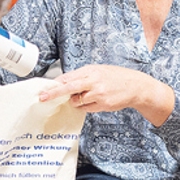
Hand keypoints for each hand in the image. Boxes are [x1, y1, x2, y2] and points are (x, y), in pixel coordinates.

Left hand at [39, 64, 174, 125]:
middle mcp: (93, 81)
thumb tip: (63, 84)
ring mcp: (98, 93)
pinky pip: (86, 108)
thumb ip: (82, 77)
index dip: (54, 84)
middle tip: (43, 98)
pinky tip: (96, 100)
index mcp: (90, 70)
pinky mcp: (103, 104)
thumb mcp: (98, 71)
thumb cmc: (116, 77)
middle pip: (68, 88)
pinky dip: (86, 106)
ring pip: (77, 101)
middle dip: (54, 93)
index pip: (68, 77)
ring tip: (87, 96)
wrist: (136, 86)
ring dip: (76, 101)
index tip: (44, 89)